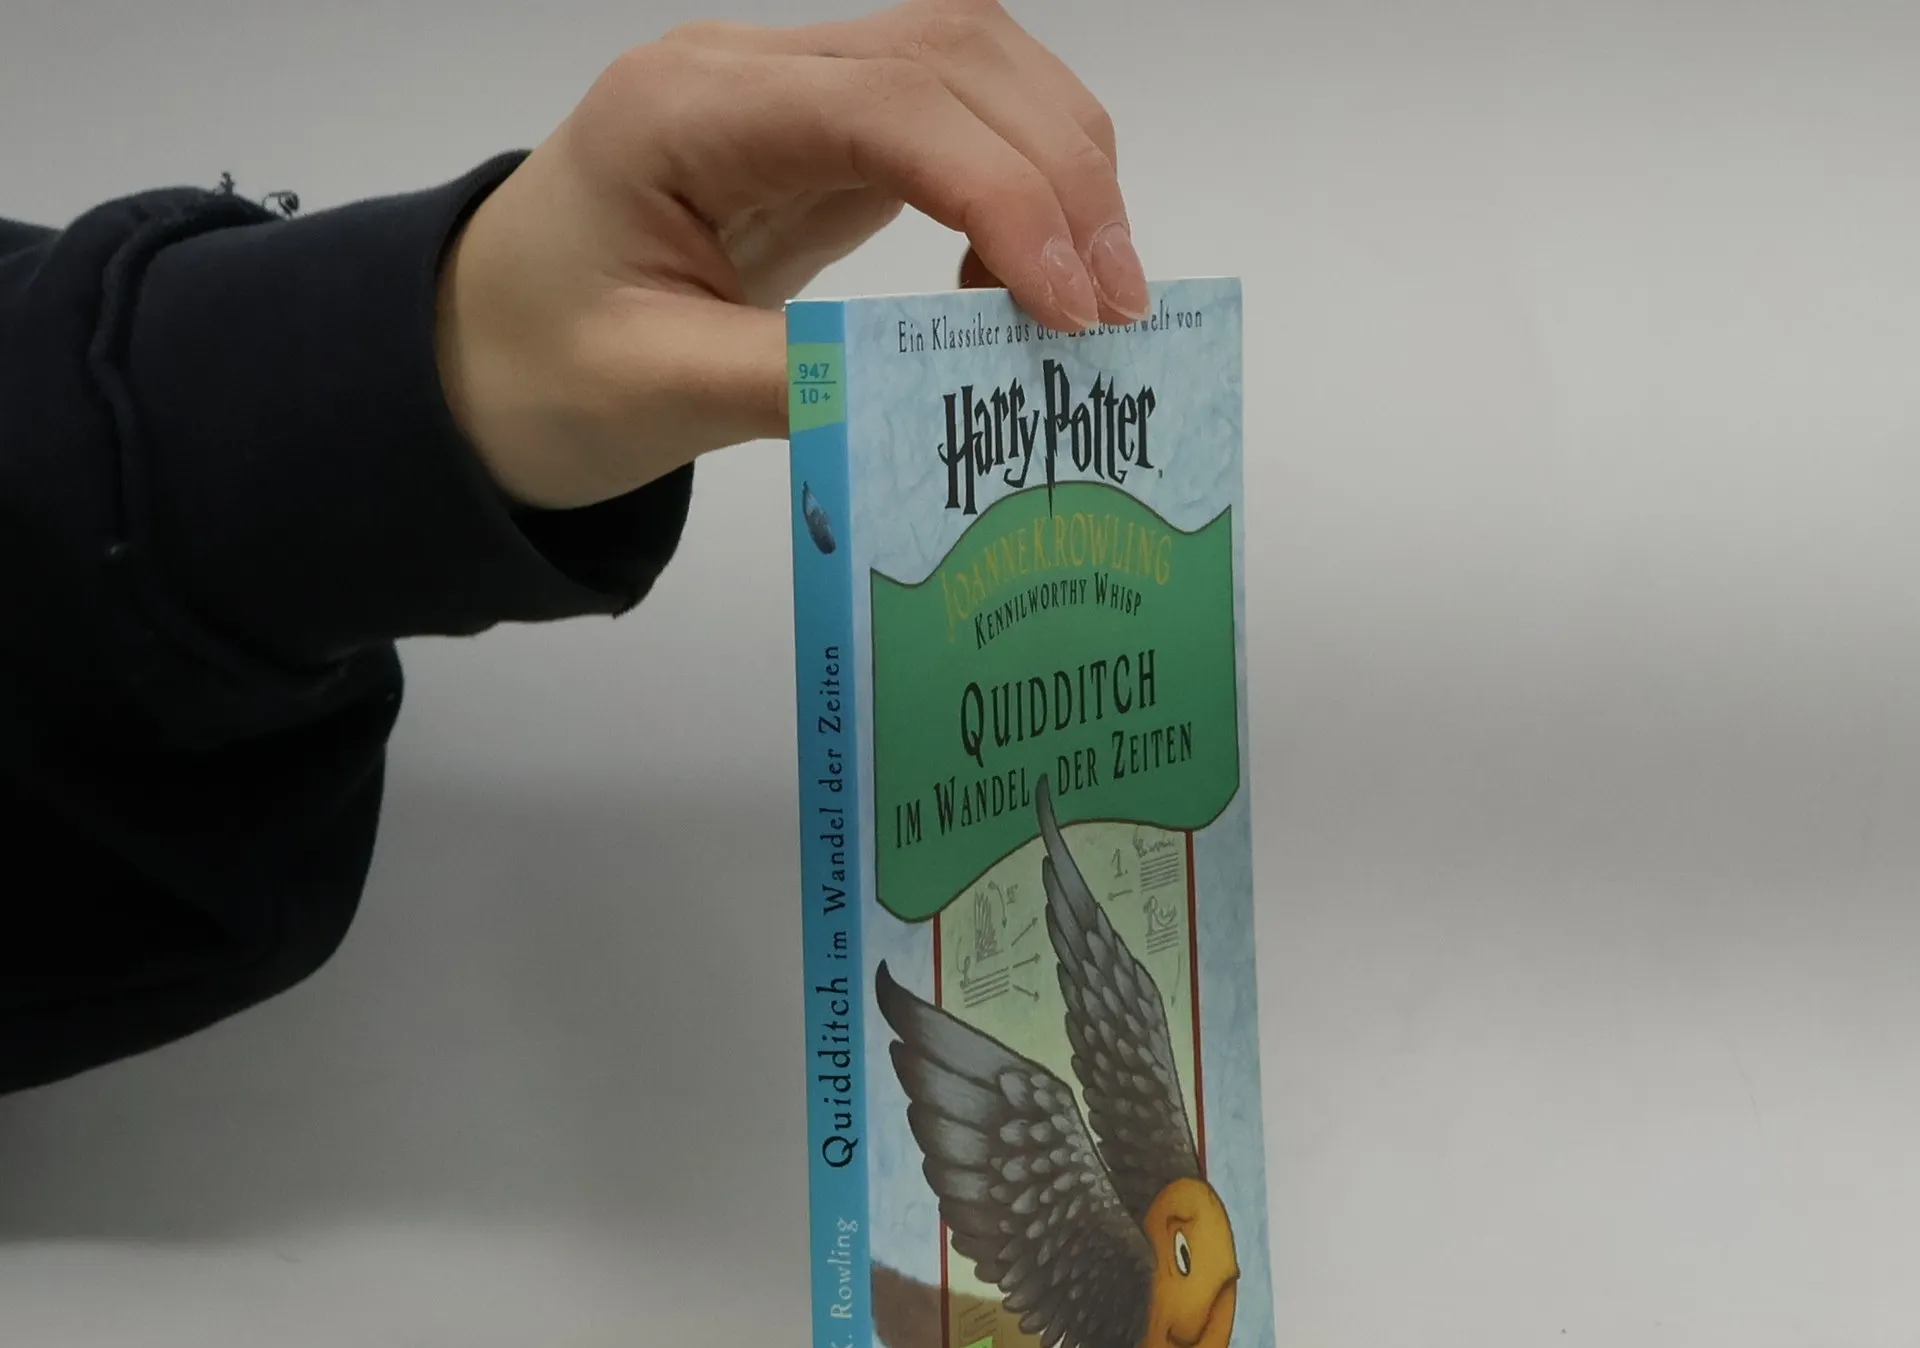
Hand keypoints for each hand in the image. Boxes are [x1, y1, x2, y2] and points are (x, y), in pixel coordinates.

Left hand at [435, 0, 1146, 510]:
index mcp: (684, 110)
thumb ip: (799, 384)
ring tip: (1095, 293)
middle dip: (1061, 172)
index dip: (1005, 197)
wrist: (473, 357)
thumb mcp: (656, 394)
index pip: (891, 107)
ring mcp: (787, 95)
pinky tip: (1014, 280)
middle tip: (1117, 307)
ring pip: (971, 66)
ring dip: (1058, 165)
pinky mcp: (817, 142)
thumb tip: (942, 390)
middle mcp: (745, 71)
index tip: (1071, 308)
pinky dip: (1016, 189)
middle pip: (955, 51)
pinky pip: (950, 126)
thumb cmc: (534, 369)